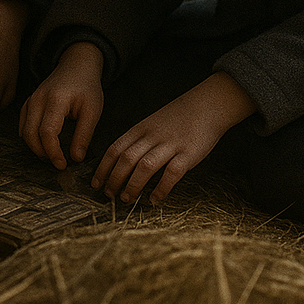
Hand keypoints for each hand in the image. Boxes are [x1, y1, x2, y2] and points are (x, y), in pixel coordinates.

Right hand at [19, 41, 103, 169]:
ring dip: (35, 147)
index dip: (53, 152)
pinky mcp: (29, 101)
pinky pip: (23, 123)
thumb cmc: (87, 86)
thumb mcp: (93, 110)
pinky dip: (29, 136)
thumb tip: (76, 158)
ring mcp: (32, 99)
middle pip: (30, 134)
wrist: (77, 65)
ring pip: (24, 130)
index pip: (47, 132)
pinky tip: (42, 143)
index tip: (63, 164)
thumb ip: (84, 135)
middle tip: (58, 162)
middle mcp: (39, 99)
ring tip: (52, 154)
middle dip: (42, 153)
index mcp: (57, 100)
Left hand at [93, 71, 255, 204]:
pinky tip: (154, 199)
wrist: (208, 104)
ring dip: (133, 185)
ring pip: (145, 166)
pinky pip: (172, 173)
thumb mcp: (153, 122)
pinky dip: (161, 188)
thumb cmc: (179, 116)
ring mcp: (170, 144)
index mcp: (141, 128)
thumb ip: (140, 139)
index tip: (96, 183)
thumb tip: (124, 161)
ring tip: (126, 200)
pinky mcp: (188, 153)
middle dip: (114, 179)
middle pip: (126, 158)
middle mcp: (152, 136)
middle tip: (108, 195)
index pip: (115, 148)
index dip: (103, 167)